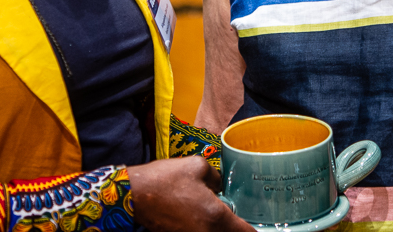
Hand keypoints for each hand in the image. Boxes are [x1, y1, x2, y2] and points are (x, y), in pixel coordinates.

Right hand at [127, 156, 251, 231]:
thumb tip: (220, 187)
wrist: (133, 195)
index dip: (256, 228)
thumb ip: (217, 178)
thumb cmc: (165, 180)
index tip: (258, 219)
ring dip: (221, 228)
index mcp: (216, 218)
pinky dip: (206, 227)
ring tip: (219, 214)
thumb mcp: (198, 166)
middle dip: (237, 227)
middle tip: (238, 215)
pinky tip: (201, 215)